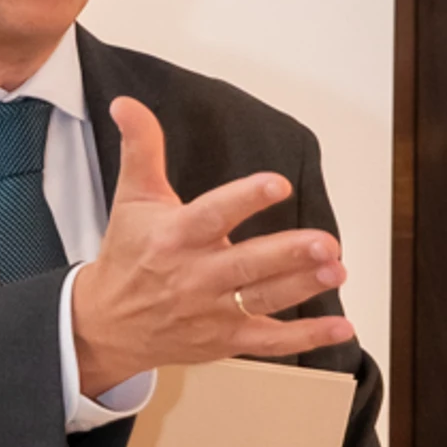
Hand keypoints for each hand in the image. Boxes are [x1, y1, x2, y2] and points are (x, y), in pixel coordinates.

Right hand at [71, 96, 355, 393]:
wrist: (107, 326)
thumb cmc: (127, 258)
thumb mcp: (131, 199)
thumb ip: (141, 148)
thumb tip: (126, 104)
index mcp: (176, 236)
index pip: (214, 215)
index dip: (246, 199)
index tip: (277, 184)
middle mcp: (196, 276)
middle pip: (248, 265)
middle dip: (289, 254)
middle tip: (326, 242)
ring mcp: (213, 312)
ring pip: (264, 299)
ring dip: (304, 287)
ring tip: (337, 270)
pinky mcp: (226, 339)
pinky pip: (270, 342)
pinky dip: (306, 337)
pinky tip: (339, 327)